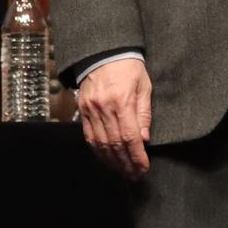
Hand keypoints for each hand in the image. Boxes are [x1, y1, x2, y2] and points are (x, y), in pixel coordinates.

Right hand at [78, 57, 151, 180]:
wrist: (103, 52)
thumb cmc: (129, 68)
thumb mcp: (144, 86)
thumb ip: (144, 113)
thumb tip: (143, 139)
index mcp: (121, 101)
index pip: (129, 137)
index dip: (136, 156)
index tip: (143, 168)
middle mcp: (104, 108)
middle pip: (114, 144)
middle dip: (125, 163)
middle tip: (134, 175)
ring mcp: (90, 110)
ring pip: (100, 143)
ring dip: (111, 161)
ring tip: (122, 171)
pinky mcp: (83, 110)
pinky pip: (89, 135)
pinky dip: (97, 150)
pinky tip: (106, 159)